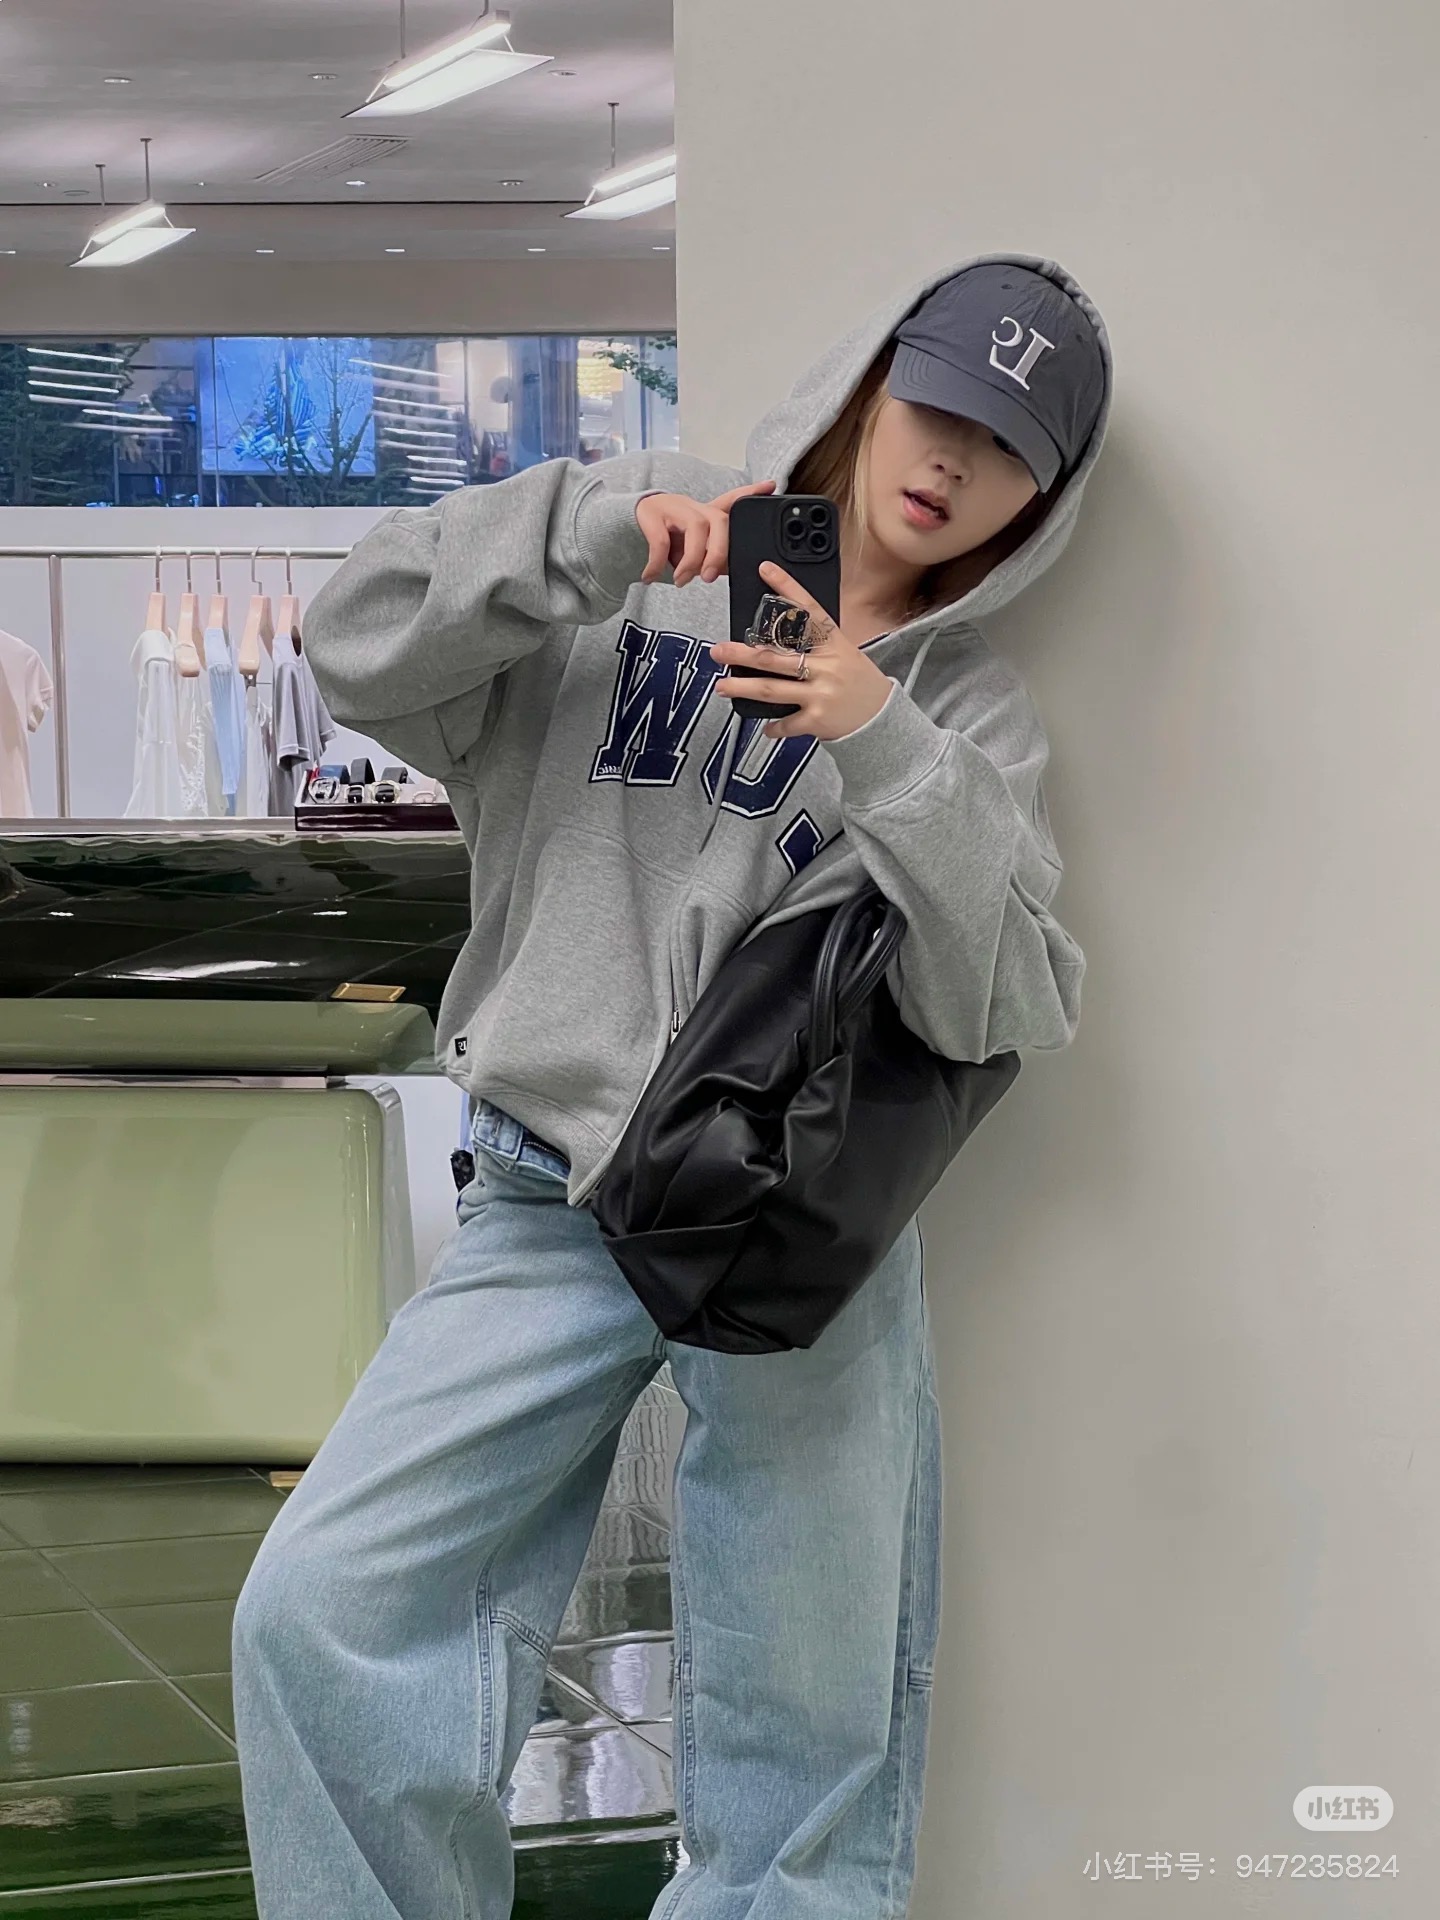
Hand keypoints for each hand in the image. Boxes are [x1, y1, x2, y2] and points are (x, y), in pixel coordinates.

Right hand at [636, 480, 776, 585]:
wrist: (616, 535)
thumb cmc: (656, 545)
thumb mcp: (685, 552)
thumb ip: (706, 558)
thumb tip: (723, 571)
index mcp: (702, 516)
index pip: (731, 502)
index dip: (751, 493)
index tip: (772, 486)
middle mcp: (691, 508)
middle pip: (718, 521)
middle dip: (718, 552)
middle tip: (707, 578)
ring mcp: (671, 507)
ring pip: (696, 529)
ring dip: (691, 561)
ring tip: (679, 580)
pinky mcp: (649, 514)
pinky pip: (661, 541)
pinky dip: (657, 564)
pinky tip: (649, 576)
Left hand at [709, 562, 894, 741]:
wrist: (882, 718)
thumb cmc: (860, 684)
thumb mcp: (845, 655)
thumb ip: (817, 647)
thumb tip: (778, 641)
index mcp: (834, 644)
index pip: (809, 610)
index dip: (787, 588)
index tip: (765, 570)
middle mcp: (826, 666)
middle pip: (776, 657)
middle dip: (742, 654)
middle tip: (718, 650)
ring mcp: (821, 693)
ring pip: (772, 689)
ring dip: (743, 688)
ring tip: (722, 686)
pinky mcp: (818, 719)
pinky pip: (787, 722)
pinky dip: (774, 727)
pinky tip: (765, 727)